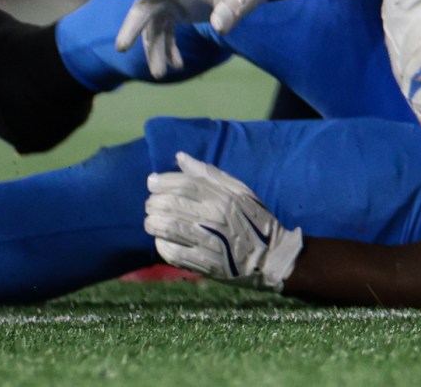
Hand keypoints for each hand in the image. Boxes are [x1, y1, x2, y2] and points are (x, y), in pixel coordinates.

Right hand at [109, 0, 273, 77]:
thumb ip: (232, 10)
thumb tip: (220, 28)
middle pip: (145, 8)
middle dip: (133, 28)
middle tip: (122, 48)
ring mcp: (170, 1)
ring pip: (153, 27)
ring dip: (155, 51)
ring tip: (160, 75)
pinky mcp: (173, 12)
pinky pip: (163, 33)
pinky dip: (167, 50)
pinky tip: (177, 66)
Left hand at [143, 153, 302, 291]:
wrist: (270, 256)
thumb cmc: (254, 219)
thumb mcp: (239, 190)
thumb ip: (209, 174)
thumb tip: (180, 157)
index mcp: (223, 197)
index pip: (184, 184)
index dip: (162, 181)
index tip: (151, 182)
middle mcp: (214, 217)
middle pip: (171, 205)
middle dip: (153, 202)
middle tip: (150, 204)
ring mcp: (208, 241)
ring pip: (168, 228)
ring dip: (153, 223)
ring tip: (151, 222)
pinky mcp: (204, 263)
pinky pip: (173, 253)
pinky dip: (161, 245)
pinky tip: (161, 241)